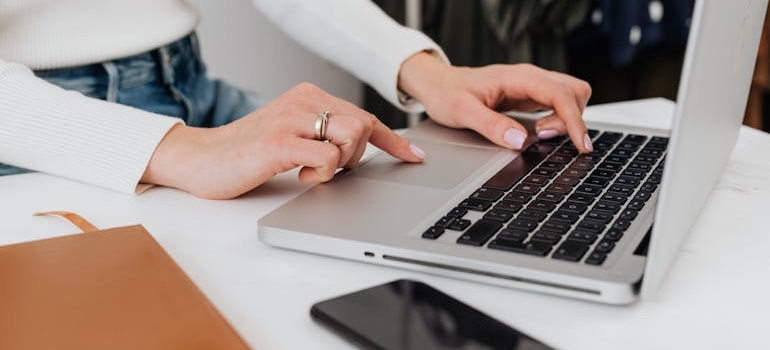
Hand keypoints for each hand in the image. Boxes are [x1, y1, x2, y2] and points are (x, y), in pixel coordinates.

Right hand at [141, 83, 424, 198]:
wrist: (200, 159)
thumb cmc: (246, 153)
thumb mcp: (291, 135)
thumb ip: (321, 135)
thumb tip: (358, 150)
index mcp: (307, 96)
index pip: (363, 115)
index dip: (392, 140)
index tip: (413, 156)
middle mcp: (303, 101)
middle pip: (362, 125)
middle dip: (357, 155)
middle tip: (328, 168)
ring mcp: (292, 119)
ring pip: (351, 136)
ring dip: (341, 162)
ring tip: (312, 170)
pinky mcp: (280, 142)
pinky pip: (328, 157)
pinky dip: (323, 173)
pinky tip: (300, 175)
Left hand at [398, 52, 593, 152]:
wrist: (436, 84)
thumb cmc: (446, 93)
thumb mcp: (463, 112)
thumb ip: (491, 126)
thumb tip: (520, 141)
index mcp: (517, 77)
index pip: (560, 94)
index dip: (574, 121)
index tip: (581, 144)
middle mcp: (529, 78)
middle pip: (575, 91)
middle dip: (571, 119)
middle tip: (546, 138)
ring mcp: (530, 87)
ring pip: (570, 97)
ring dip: (566, 119)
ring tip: (542, 136)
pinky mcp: (528, 96)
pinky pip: (556, 105)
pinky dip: (559, 120)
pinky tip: (542, 133)